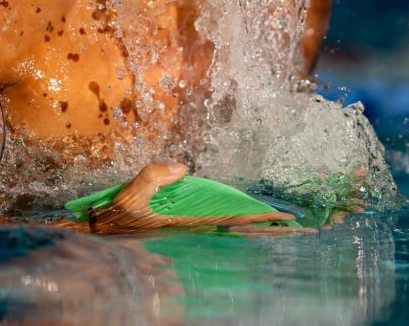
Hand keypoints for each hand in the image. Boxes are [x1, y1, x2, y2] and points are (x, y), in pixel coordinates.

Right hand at [87, 163, 313, 234]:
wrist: (98, 240)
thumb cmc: (114, 221)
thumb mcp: (130, 196)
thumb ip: (153, 177)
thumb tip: (183, 167)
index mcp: (190, 225)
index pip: (236, 222)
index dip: (264, 219)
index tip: (291, 218)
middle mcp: (197, 234)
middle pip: (244, 234)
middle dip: (275, 231)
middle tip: (310, 228)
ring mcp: (193, 236)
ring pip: (237, 237)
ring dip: (263, 234)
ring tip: (293, 229)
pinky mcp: (186, 234)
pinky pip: (223, 235)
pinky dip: (244, 232)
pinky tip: (256, 230)